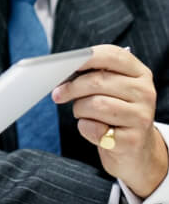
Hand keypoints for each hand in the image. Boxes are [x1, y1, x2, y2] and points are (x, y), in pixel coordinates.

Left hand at [51, 44, 167, 196]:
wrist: (133, 148)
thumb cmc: (113, 112)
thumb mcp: (109, 90)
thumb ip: (92, 75)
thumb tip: (60, 70)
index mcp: (139, 73)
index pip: (112, 55)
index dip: (85, 57)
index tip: (64, 63)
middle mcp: (145, 92)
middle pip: (97, 81)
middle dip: (71, 88)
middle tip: (58, 94)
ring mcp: (142, 116)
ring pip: (94, 104)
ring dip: (79, 110)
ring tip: (82, 113)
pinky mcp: (133, 139)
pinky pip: (93, 128)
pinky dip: (85, 128)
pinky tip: (94, 130)